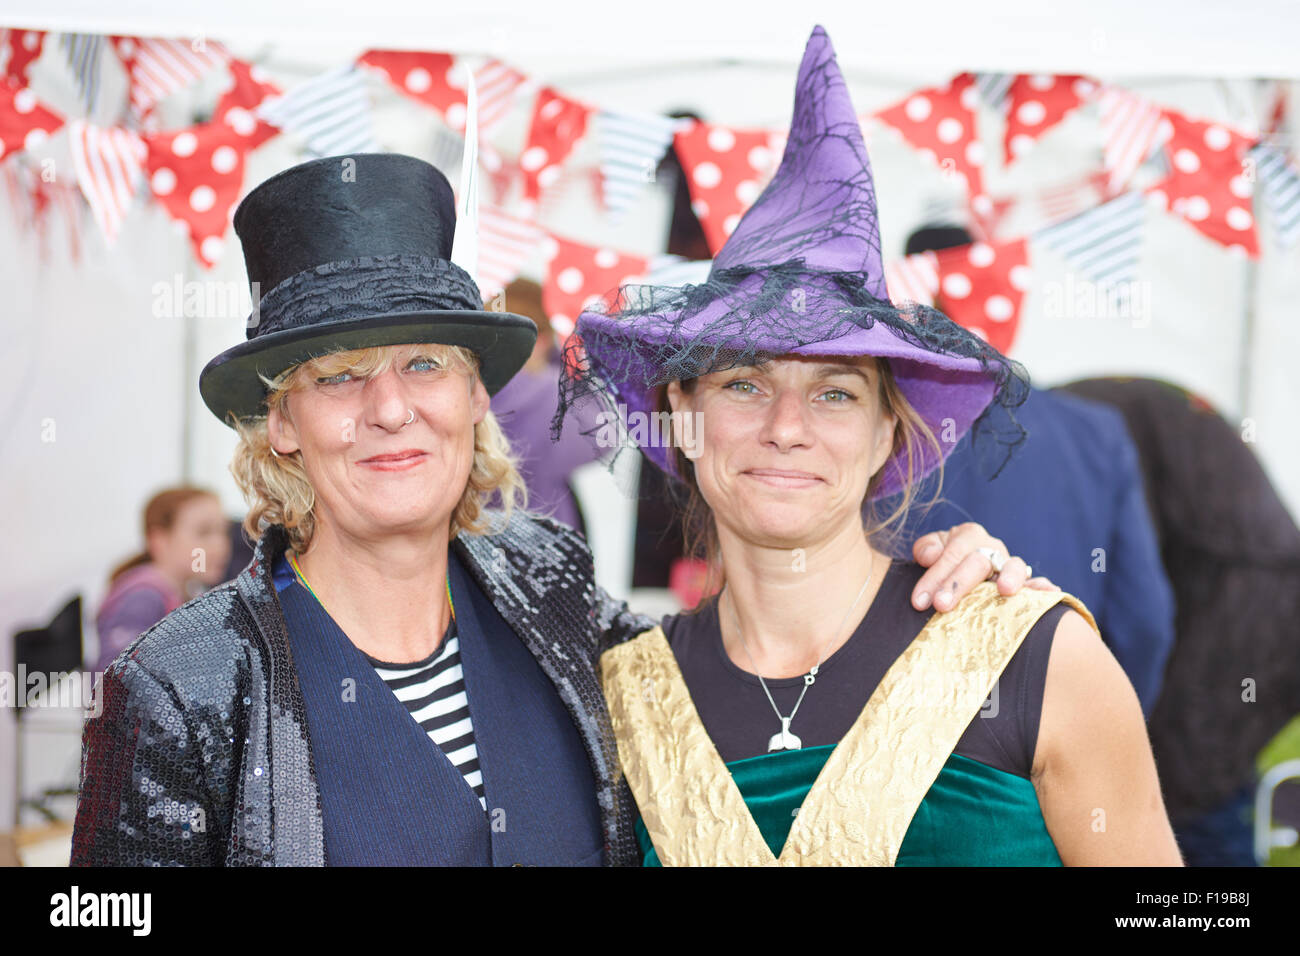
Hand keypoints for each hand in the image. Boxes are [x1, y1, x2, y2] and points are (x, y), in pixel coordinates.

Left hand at [911, 522, 1059, 611]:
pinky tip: (1050, 593)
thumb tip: (931, 556)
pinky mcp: (1025, 583)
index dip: (934, 577)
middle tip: (941, 606)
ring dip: (1010, 578)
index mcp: (968, 536)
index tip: (920, 601)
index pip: (951, 554)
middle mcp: (992, 548)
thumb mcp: (931, 551)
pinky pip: (1037, 583)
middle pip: (977, 561)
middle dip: (958, 584)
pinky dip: (1043, 588)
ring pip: (1013, 566)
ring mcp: (1010, 565)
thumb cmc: (944, 564)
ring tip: (1005, 591)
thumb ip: (927, 549)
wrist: (960, 570)